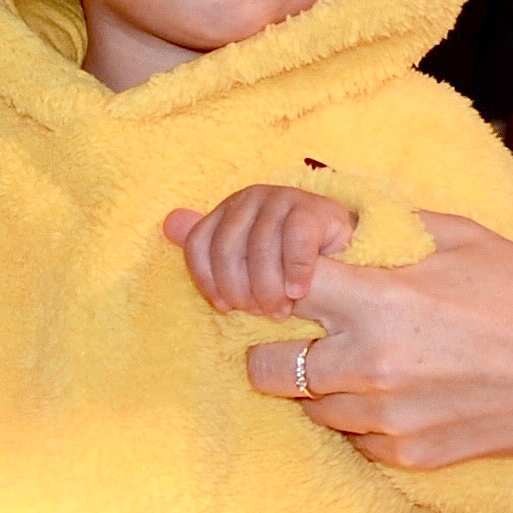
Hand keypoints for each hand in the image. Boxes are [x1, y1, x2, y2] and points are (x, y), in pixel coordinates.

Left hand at [165, 186, 356, 317]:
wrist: (344, 254)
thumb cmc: (288, 265)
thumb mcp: (246, 264)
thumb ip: (210, 249)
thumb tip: (168, 223)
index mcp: (226, 211)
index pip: (198, 246)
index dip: (209, 282)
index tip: (227, 309)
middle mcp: (248, 198)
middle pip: (226, 250)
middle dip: (241, 290)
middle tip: (260, 314)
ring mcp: (281, 198)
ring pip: (258, 248)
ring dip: (268, 287)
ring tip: (279, 311)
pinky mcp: (313, 207)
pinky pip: (295, 241)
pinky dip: (295, 271)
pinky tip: (298, 292)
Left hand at [215, 211, 512, 468]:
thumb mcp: (457, 236)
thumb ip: (382, 228)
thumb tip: (326, 218)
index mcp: (379, 299)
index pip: (274, 286)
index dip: (263, 280)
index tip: (269, 284)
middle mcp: (371, 364)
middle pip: (265, 367)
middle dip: (273, 347)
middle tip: (303, 333)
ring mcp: (387, 418)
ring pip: (308, 409)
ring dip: (321, 387)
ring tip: (364, 361)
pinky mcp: (410, 456)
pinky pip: (355, 441)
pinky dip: (363, 420)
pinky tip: (399, 394)